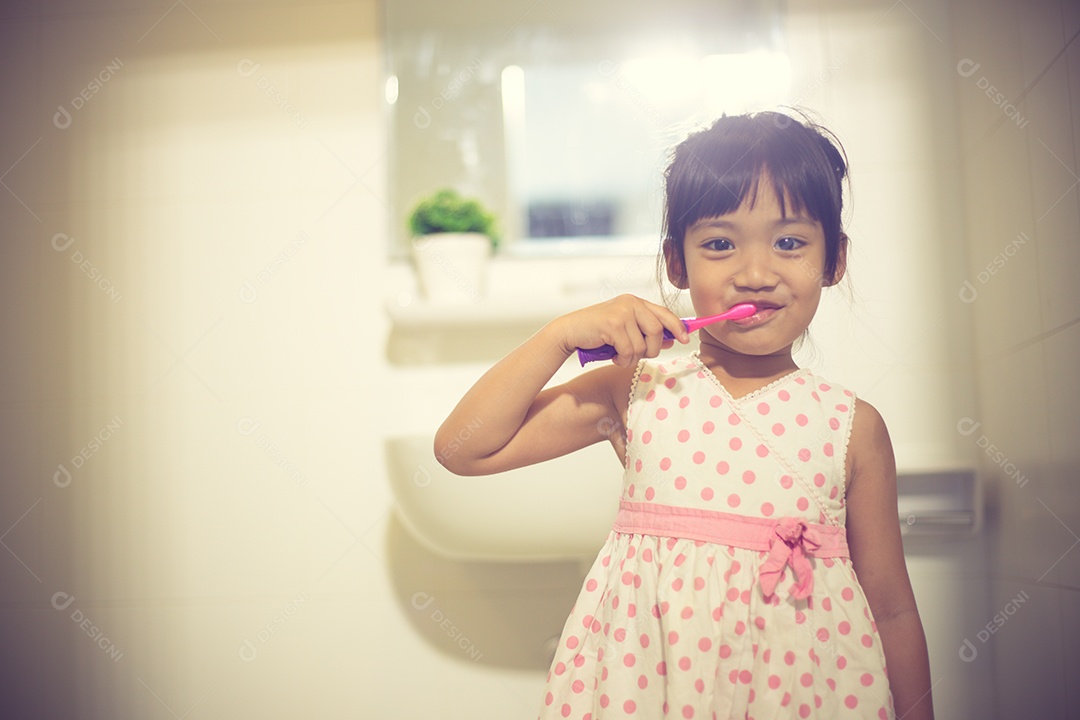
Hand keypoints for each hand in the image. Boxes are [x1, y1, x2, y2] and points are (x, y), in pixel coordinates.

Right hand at [554, 294, 689, 367]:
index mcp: (635, 302)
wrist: (569, 332)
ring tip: (619, 356)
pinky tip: (612, 356)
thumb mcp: (624, 330)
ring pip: (642, 345)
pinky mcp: (613, 324)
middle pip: (657, 331)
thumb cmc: (597, 333)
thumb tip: (671, 339)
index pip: (664, 313)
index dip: (677, 326)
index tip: (684, 339)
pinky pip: (628, 350)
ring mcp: (622, 312)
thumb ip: (645, 332)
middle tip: (637, 356)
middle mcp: (630, 303)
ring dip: (632, 358)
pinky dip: (622, 359)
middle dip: (651, 350)